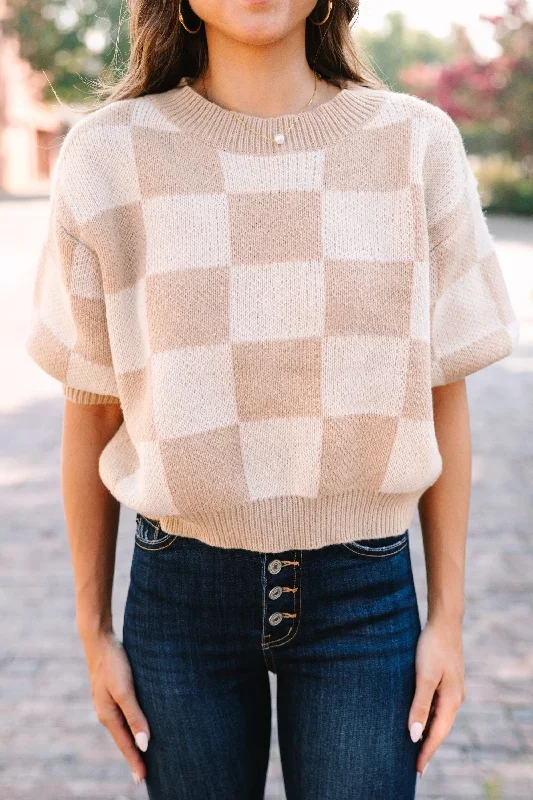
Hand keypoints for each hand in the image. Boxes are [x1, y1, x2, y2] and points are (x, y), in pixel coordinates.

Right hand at [82, 630, 149, 784]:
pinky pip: (123, 715)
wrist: (99, 639)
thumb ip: (135, 717)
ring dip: (132, 741)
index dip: (135, 761)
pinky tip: (136, 725)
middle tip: (144, 774)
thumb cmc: (114, 663)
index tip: (143, 779)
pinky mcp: (111, 691)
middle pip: (122, 739)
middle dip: (133, 755)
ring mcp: (107, 701)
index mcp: (108, 715)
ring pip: (122, 727)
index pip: (125, 744)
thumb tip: (144, 744)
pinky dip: (130, 725)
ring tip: (142, 754)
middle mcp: (106, 711)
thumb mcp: (125, 690)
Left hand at [408, 617, 464, 775]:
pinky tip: (421, 717)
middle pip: (440, 728)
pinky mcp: (447, 680)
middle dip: (428, 746)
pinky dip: (430, 716)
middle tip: (415, 765)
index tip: (417, 770)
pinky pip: (438, 706)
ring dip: (429, 731)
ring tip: (415, 746)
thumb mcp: (424, 676)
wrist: (444, 622)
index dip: (426, 751)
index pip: (437, 734)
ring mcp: (452, 689)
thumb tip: (414, 735)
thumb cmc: (432, 647)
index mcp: (451, 700)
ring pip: (440, 717)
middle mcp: (455, 698)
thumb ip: (419, 705)